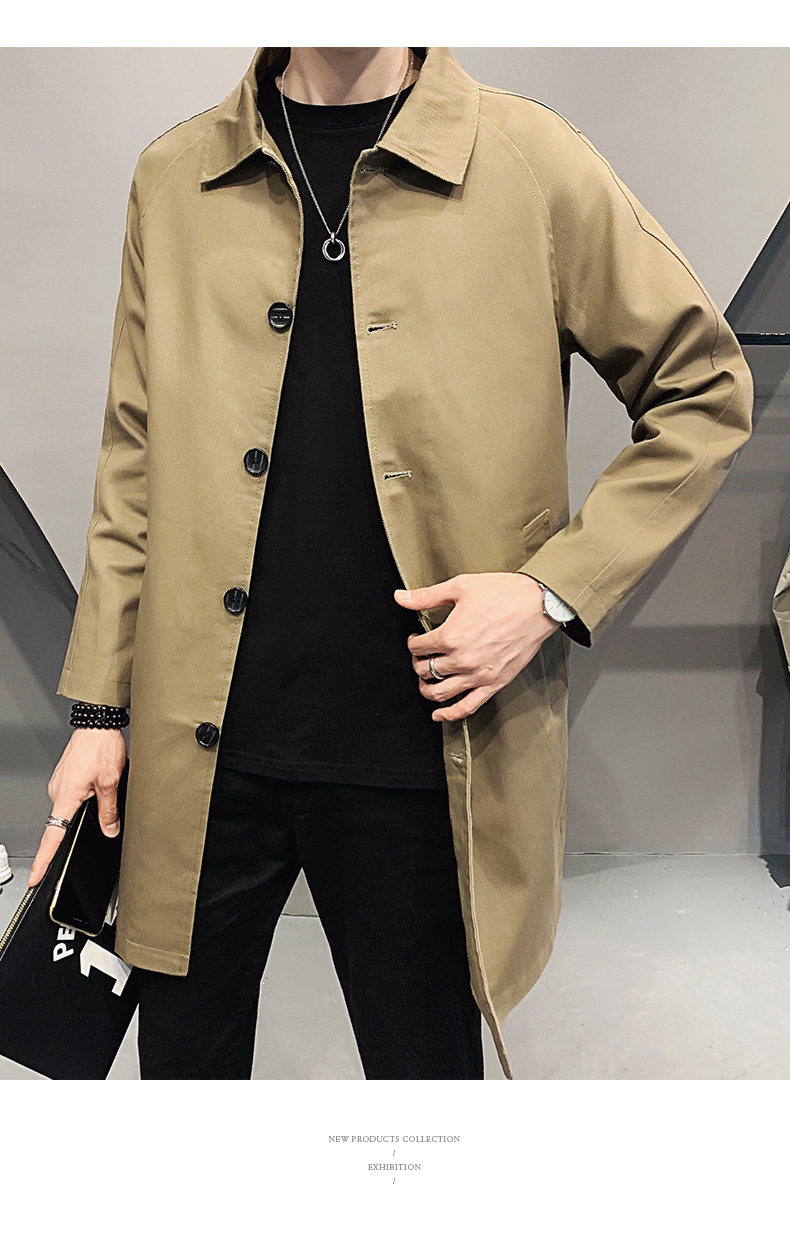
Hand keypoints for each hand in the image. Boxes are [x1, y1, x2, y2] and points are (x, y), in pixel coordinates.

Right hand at [29, 727, 127, 887]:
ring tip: (104, 788)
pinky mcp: (65, 777)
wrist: (97, 723)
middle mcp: (57, 791)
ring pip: (72, 806)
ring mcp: (59, 783)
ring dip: (87, 805)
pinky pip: (73, 795)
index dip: (44, 860)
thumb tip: (109, 831)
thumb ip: (108, 811)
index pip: (51, 837)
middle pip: (65, 821)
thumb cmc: (101, 747)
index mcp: (65, 797)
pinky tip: (99, 785)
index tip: (36, 876)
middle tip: (102, 817)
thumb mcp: (111, 782)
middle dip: (82, 824)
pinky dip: (86, 796)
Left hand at [394, 572, 559, 722]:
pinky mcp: (494, 684)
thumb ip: (426, 596)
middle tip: (422, 656)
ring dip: (426, 688)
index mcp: (451, 636)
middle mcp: (462, 659)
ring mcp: (478, 675)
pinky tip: (439, 714)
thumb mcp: (460, 587)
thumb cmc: (504, 594)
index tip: (416, 639)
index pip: (418, 647)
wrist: (539, 604)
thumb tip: (400, 598)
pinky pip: (466, 707)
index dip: (413, 642)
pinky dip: (449, 714)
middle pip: (425, 670)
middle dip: (418, 663)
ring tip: (426, 681)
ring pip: (440, 693)